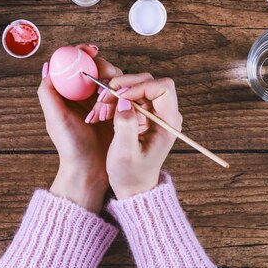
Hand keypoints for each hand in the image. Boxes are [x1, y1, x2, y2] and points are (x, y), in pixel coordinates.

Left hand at [38, 44, 122, 211]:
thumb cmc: (70, 147)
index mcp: (67, 93)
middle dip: (102, 66)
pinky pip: (123, 92)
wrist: (90, 170)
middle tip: (105, 77)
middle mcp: (84, 94)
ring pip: (112, 77)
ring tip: (109, 101)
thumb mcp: (54, 118)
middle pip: (95, 66)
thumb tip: (47, 67)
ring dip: (113, 82)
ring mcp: (101, 101)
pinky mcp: (117, 109)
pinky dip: (123, 93)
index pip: (73, 63)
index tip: (90, 49)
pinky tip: (120, 105)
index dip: (80, 52)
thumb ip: (48, 92)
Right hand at [102, 74, 182, 199]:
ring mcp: (153, 112)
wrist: (132, 186)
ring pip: (135, 86)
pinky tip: (100, 113)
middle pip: (148, 81)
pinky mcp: (142, 113)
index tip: (119, 97)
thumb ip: (126, 125)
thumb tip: (123, 101)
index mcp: (168, 122)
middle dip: (123, 86)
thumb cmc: (131, 174)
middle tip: (103, 98)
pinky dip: (113, 100)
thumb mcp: (125, 153)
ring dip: (114, 93)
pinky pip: (128, 96)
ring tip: (98, 110)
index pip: (163, 88)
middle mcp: (164, 113)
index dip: (140, 87)